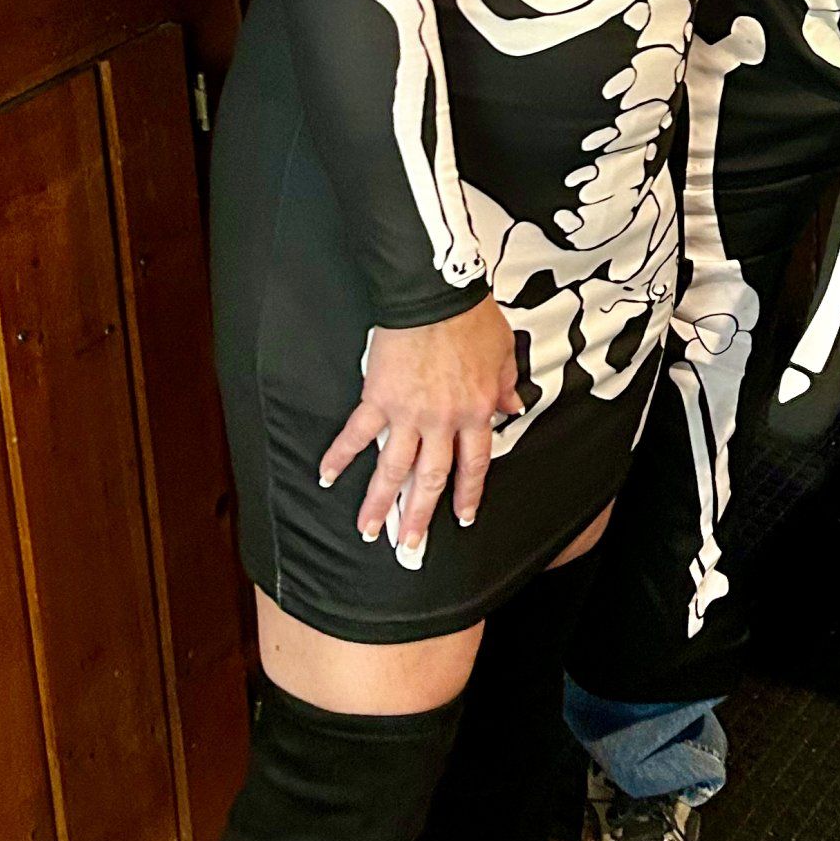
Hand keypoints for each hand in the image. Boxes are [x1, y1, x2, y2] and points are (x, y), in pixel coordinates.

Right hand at [320, 301, 522, 566]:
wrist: (434, 295)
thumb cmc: (469, 317)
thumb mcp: (502, 352)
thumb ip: (505, 385)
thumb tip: (512, 407)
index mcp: (476, 411)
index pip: (473, 464)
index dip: (468, 493)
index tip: (462, 517)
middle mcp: (443, 421)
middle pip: (432, 478)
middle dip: (420, 515)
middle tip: (410, 545)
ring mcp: (409, 413)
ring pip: (394, 468)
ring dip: (380, 503)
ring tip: (368, 530)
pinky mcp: (378, 398)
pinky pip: (357, 433)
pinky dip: (340, 456)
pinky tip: (327, 476)